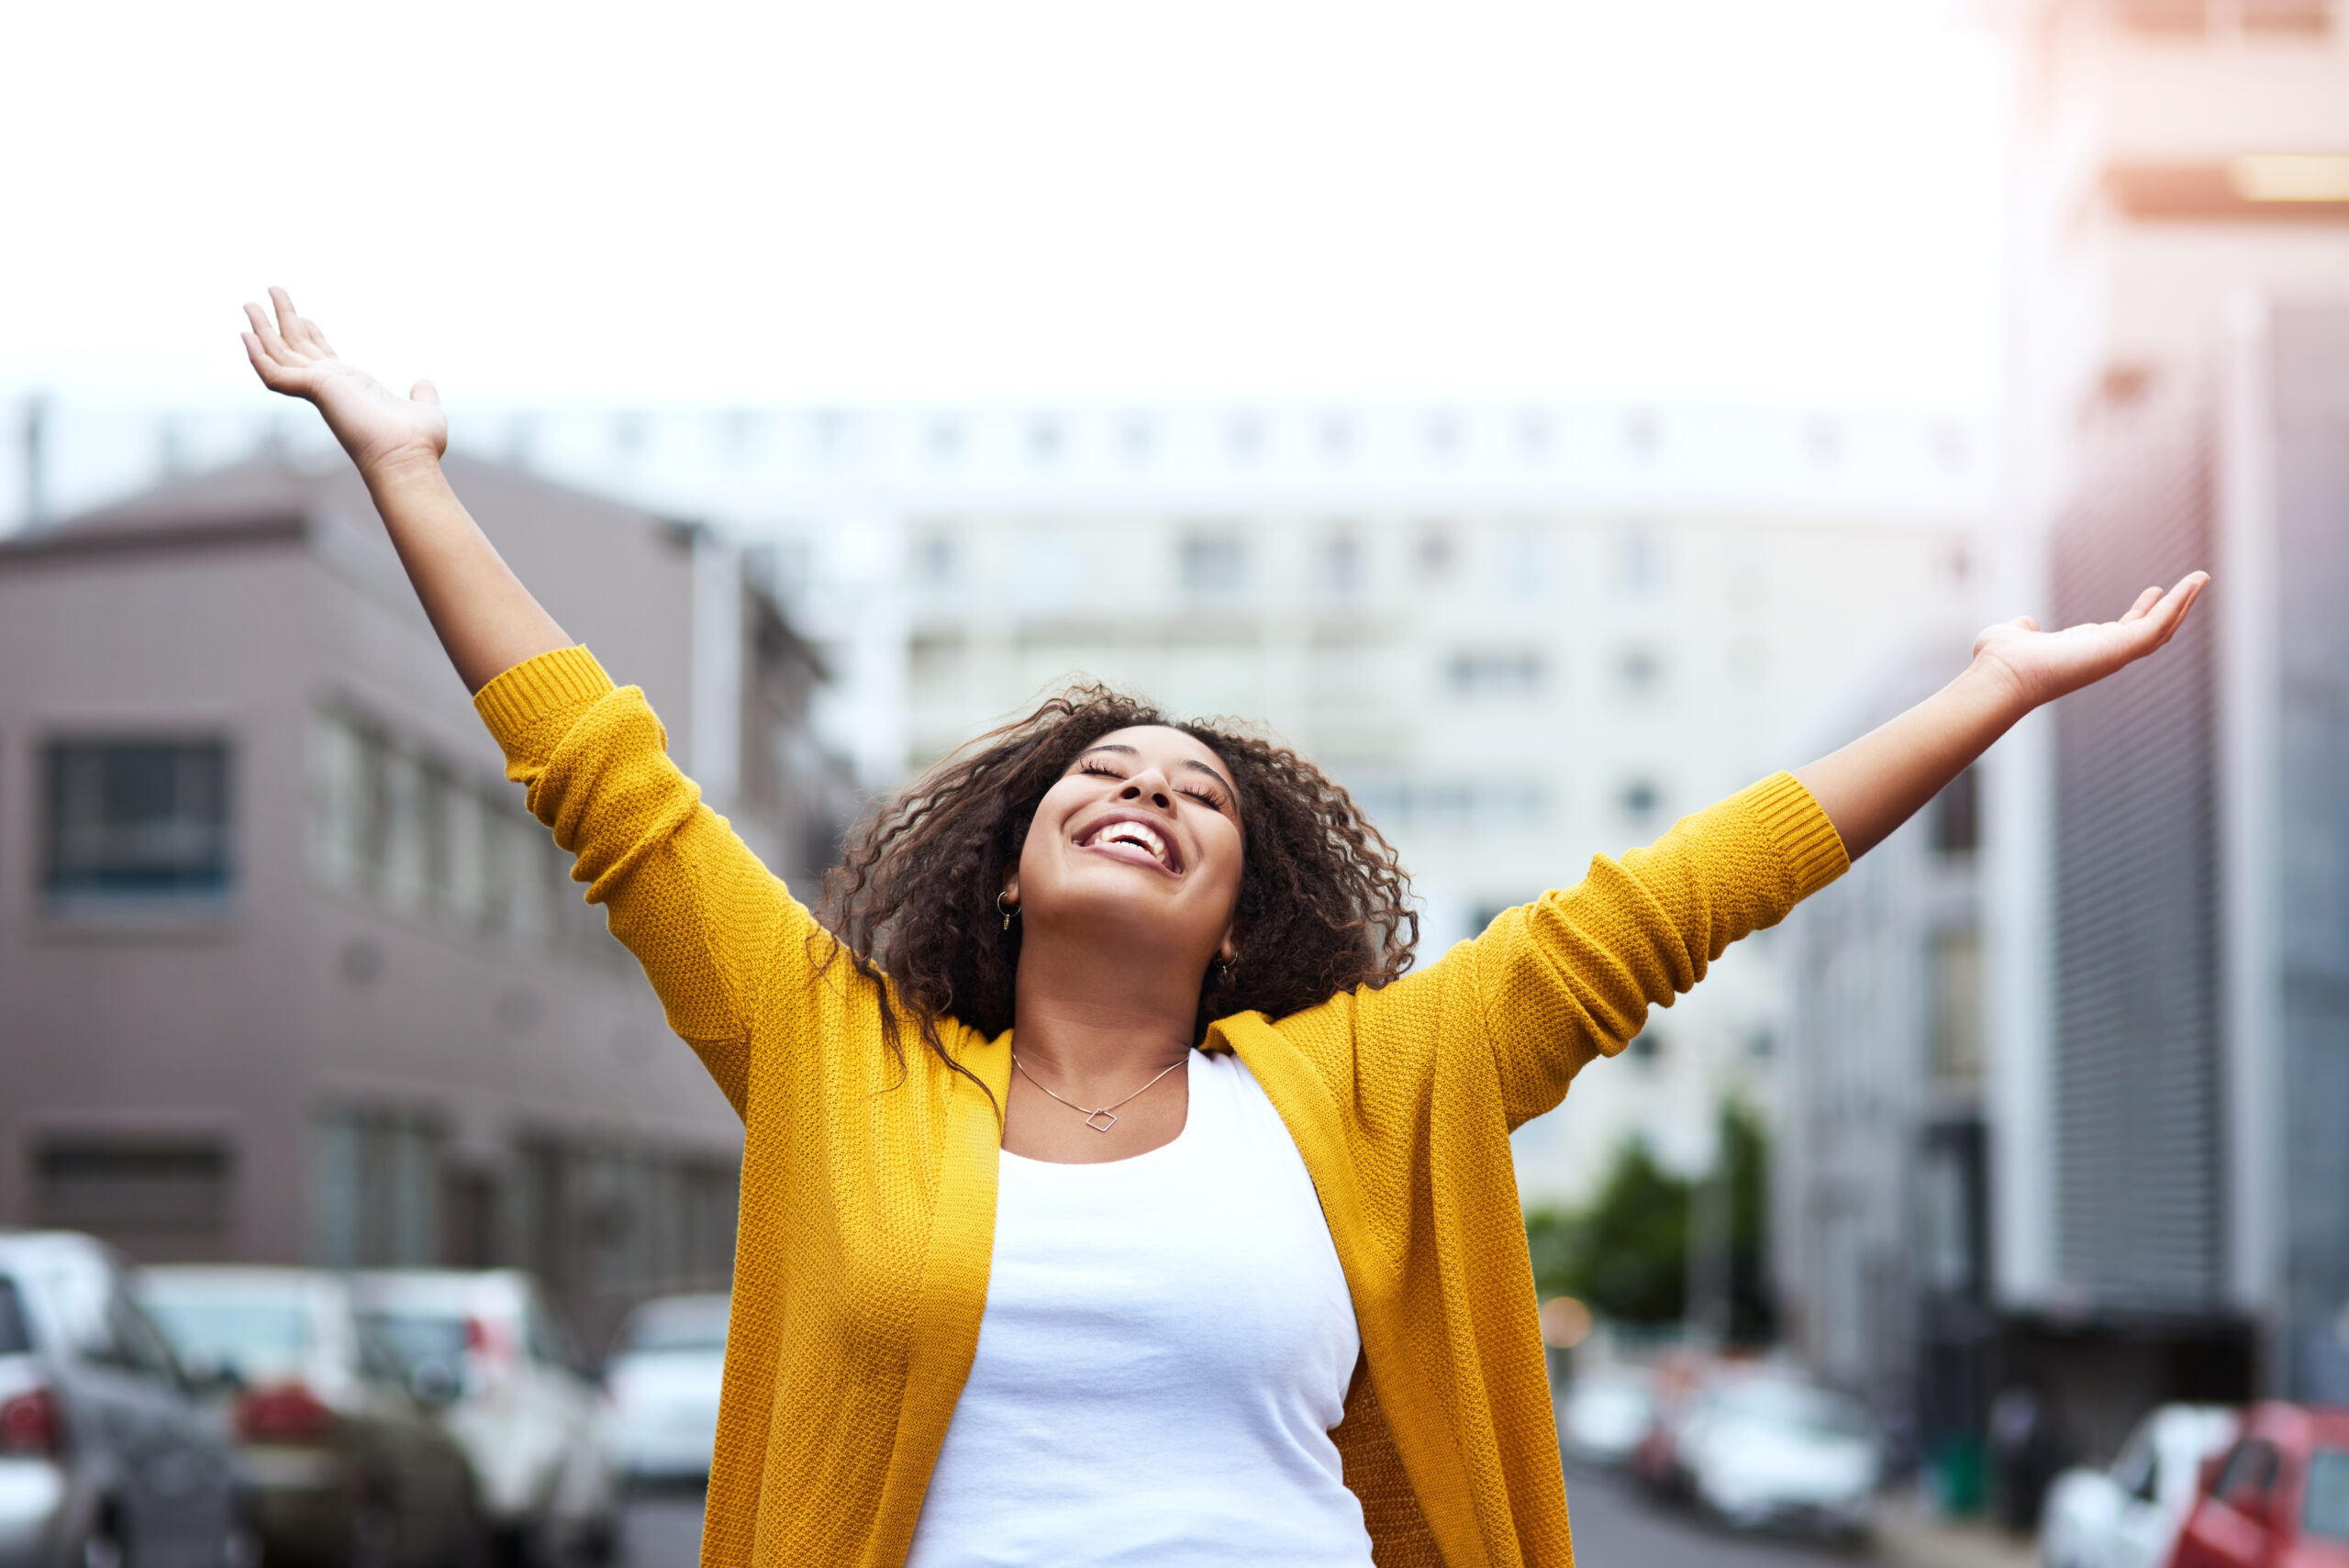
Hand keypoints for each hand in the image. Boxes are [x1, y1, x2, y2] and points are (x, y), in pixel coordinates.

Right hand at [240, 287, 447, 477]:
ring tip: (249, 302)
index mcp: (353, 388)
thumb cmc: (418, 444)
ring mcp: (320, 388)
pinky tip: (245, 336)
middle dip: (283, 320)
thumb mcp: (425, 410)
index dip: (312, 335)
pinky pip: (274, 373)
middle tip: (272, 291)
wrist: (408, 458)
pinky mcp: (313, 389)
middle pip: (298, 347)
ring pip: (280, 354)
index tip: (304, 316)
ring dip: (263, 328)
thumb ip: (422, 394)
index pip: (324, 357)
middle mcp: (332, 386)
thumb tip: (424, 384)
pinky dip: (257, 356)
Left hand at [1970, 571, 2209, 711]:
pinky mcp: (2121, 648)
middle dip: (2173, 608)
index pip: (2122, 632)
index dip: (2141, 612)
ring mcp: (2115, 653)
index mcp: (2084, 649)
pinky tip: (2193, 582)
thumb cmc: (1999, 662)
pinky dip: (2179, 603)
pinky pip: (2160, 624)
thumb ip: (2023, 629)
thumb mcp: (2012, 635)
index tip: (2154, 590)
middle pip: (2150, 632)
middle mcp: (2103, 654)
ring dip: (2184, 602)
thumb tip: (2025, 625)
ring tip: (2202, 577)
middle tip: (2194, 583)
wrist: (2000, 676)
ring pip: (2162, 629)